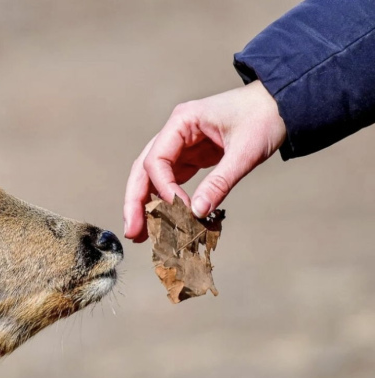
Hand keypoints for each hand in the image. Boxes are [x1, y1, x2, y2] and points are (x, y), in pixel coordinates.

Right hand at [123, 80, 286, 241]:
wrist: (283, 104)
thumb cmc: (265, 118)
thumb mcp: (245, 151)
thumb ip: (219, 182)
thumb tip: (196, 213)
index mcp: (182, 121)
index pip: (156, 159)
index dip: (163, 188)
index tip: (178, 211)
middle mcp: (175, 132)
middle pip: (143, 169)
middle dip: (136, 201)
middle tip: (133, 231)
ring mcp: (181, 145)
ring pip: (152, 177)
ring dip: (146, 204)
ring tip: (141, 234)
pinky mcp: (190, 156)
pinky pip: (170, 180)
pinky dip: (165, 201)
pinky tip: (162, 221)